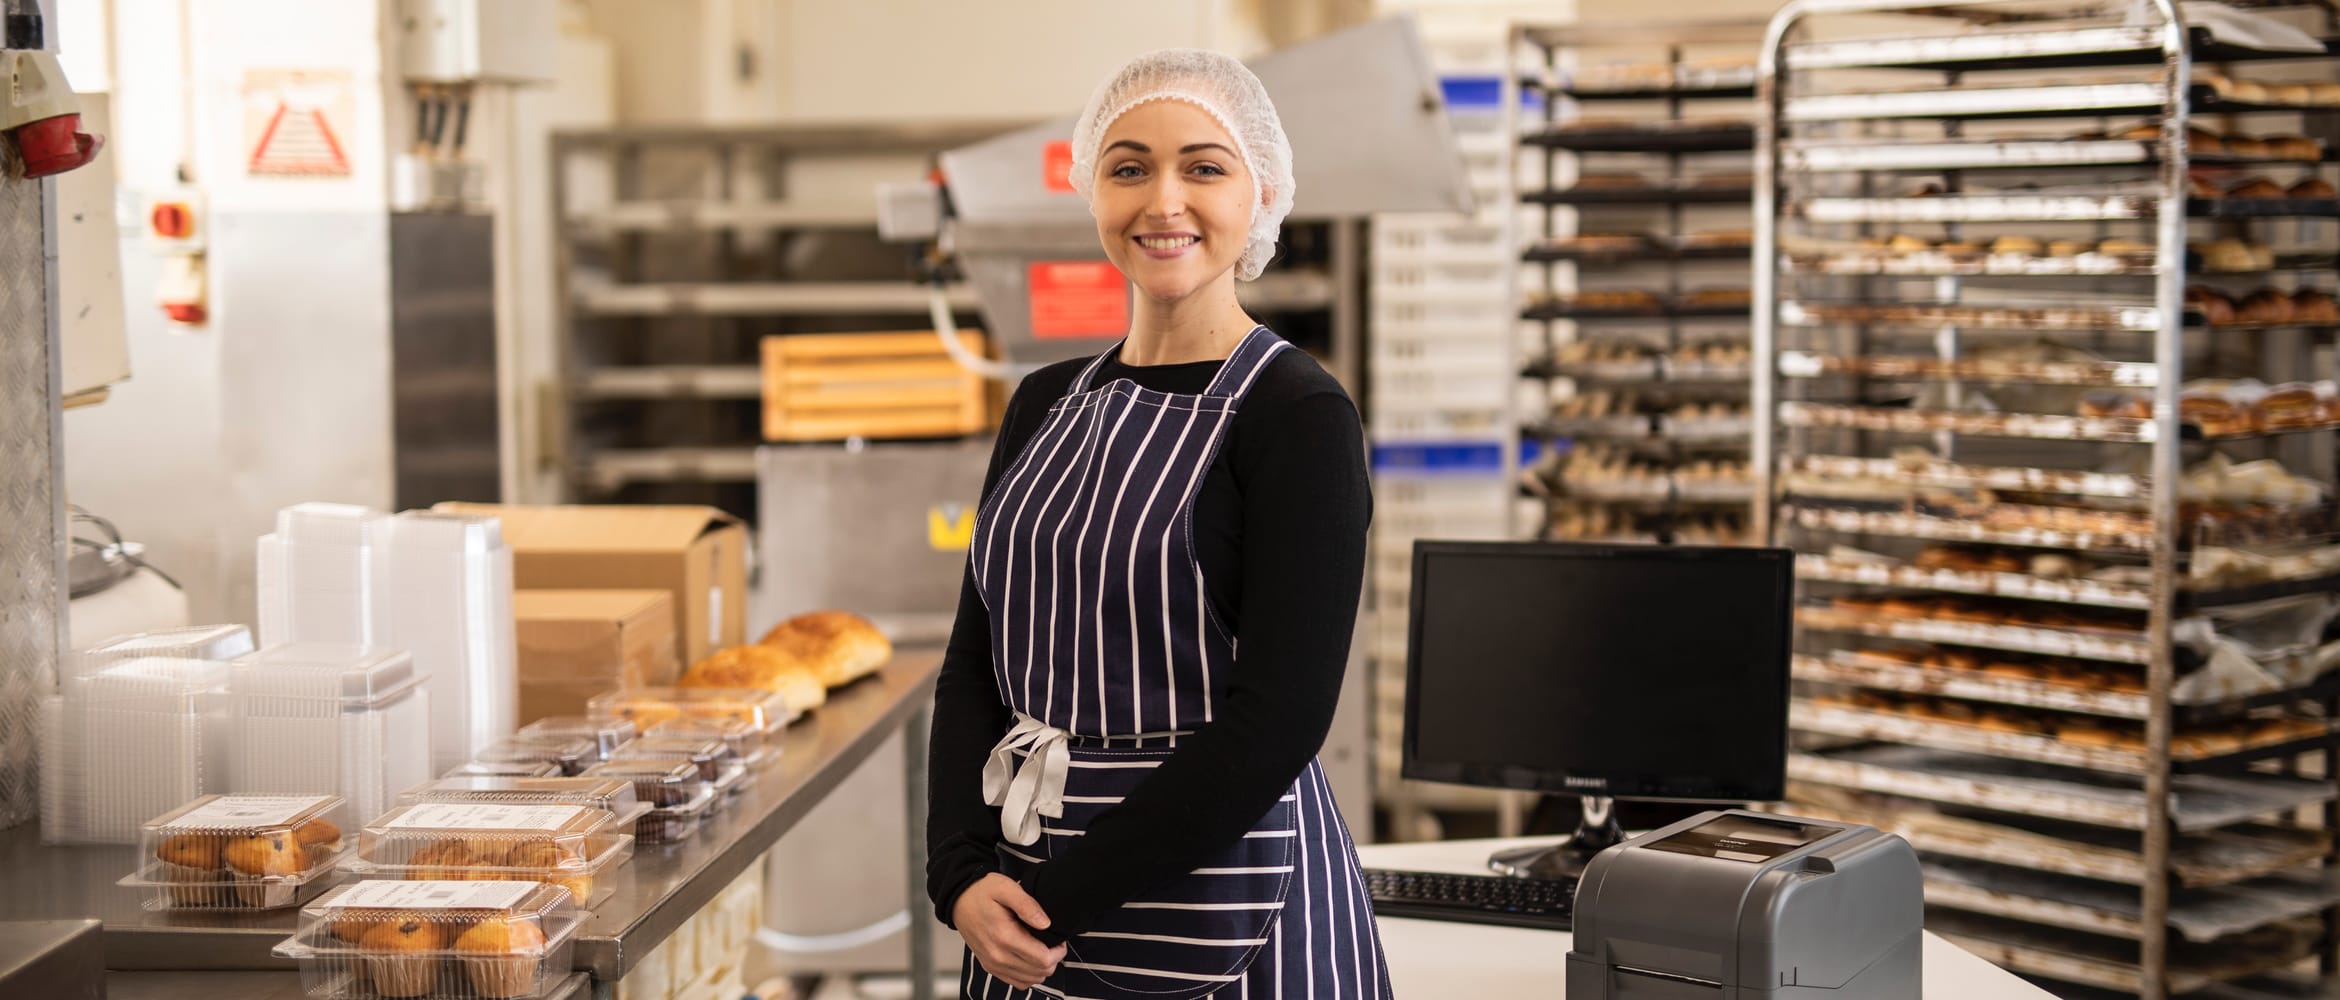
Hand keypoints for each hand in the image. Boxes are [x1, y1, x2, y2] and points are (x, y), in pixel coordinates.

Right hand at [953, 873, 1066, 988]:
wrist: (959, 900)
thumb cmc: (982, 892)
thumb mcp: (1006, 887)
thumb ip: (1028, 905)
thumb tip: (1046, 924)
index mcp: (1004, 936)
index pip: (1042, 959)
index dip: (1058, 951)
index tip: (1059, 940)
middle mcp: (997, 956)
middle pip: (1039, 972)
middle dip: (1053, 959)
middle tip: (1053, 943)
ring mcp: (992, 964)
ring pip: (1030, 980)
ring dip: (1041, 968)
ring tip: (1042, 949)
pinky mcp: (990, 967)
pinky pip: (1017, 983)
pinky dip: (1028, 975)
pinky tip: (1030, 958)